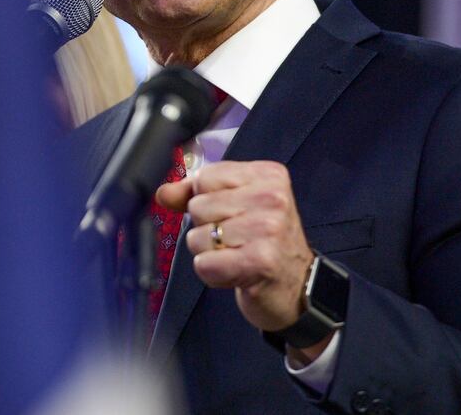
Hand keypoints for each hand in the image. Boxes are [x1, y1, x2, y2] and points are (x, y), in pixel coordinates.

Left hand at [156, 160, 314, 333]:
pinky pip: (205, 264)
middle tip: (236, 238)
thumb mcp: (236, 205)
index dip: (204, 199)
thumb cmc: (264, 241)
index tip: (230, 213)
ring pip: (198, 236)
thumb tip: (164, 193)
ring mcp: (268, 229)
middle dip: (207, 227)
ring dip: (209, 252)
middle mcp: (272, 197)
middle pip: (198, 206)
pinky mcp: (260, 261)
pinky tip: (235, 272)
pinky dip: (212, 273)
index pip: (205, 177)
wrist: (296, 285)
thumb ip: (196, 194)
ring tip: (236, 254)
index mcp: (267, 175)